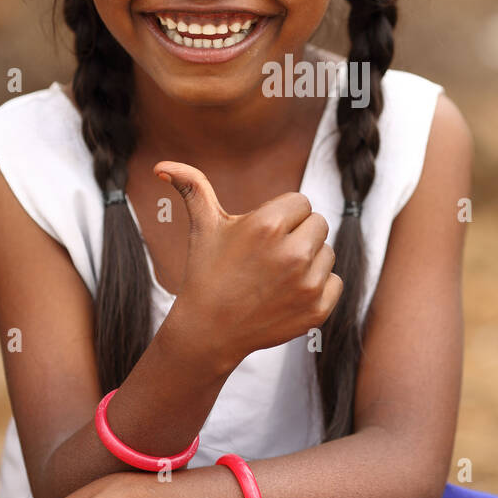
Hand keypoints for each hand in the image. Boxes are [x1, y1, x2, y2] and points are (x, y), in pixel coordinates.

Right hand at [153, 160, 342, 366]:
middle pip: (318, 223)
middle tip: (270, 255)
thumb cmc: (207, 273)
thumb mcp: (203, 226)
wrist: (208, 332)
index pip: (301, 202)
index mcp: (268, 225)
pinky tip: (289, 293)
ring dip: (309, 260)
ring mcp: (307, 284)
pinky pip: (335, 282)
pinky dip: (318, 287)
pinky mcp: (317, 309)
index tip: (263, 235)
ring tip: (276, 275)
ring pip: (327, 252)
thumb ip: (191, 187)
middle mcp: (293, 252)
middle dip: (298, 234)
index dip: (282, 216)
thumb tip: (162, 165)